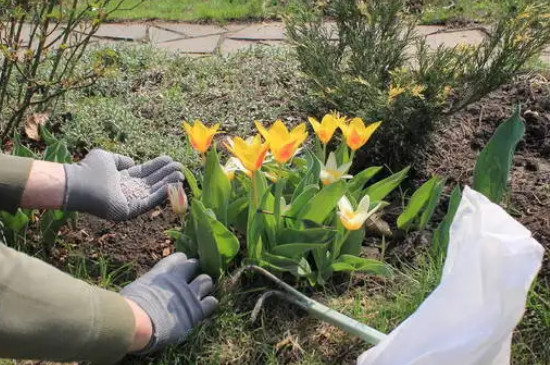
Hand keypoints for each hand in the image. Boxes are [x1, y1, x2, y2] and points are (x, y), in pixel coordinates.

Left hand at [64, 149, 182, 220]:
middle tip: (181, 168)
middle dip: (166, 175)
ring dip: (167, 185)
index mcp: (123, 178)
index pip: (145, 172)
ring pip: (153, 192)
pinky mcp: (129, 211)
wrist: (77, 184)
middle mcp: (128, 190)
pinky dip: (159, 196)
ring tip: (180, 176)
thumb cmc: (88, 169)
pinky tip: (171, 187)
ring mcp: (129, 202)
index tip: (171, 160)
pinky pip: (147, 203)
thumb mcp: (106, 157)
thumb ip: (120, 159)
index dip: (158, 167)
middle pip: (152, 182)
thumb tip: (132, 162)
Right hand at [121, 253, 217, 353]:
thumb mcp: (135, 289)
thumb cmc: (128, 308)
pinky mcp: (196, 311)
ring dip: (205, 285)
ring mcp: (189, 295)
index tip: (180, 267)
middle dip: (195, 270)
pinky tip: (204, 306)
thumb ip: (146, 285)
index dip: (181, 262)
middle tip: (192, 278)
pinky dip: (210, 303)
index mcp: (161, 273)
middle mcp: (178, 280)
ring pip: (206, 281)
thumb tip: (142, 289)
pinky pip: (211, 302)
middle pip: (195, 265)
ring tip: (200, 291)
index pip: (178, 258)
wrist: (137, 323)